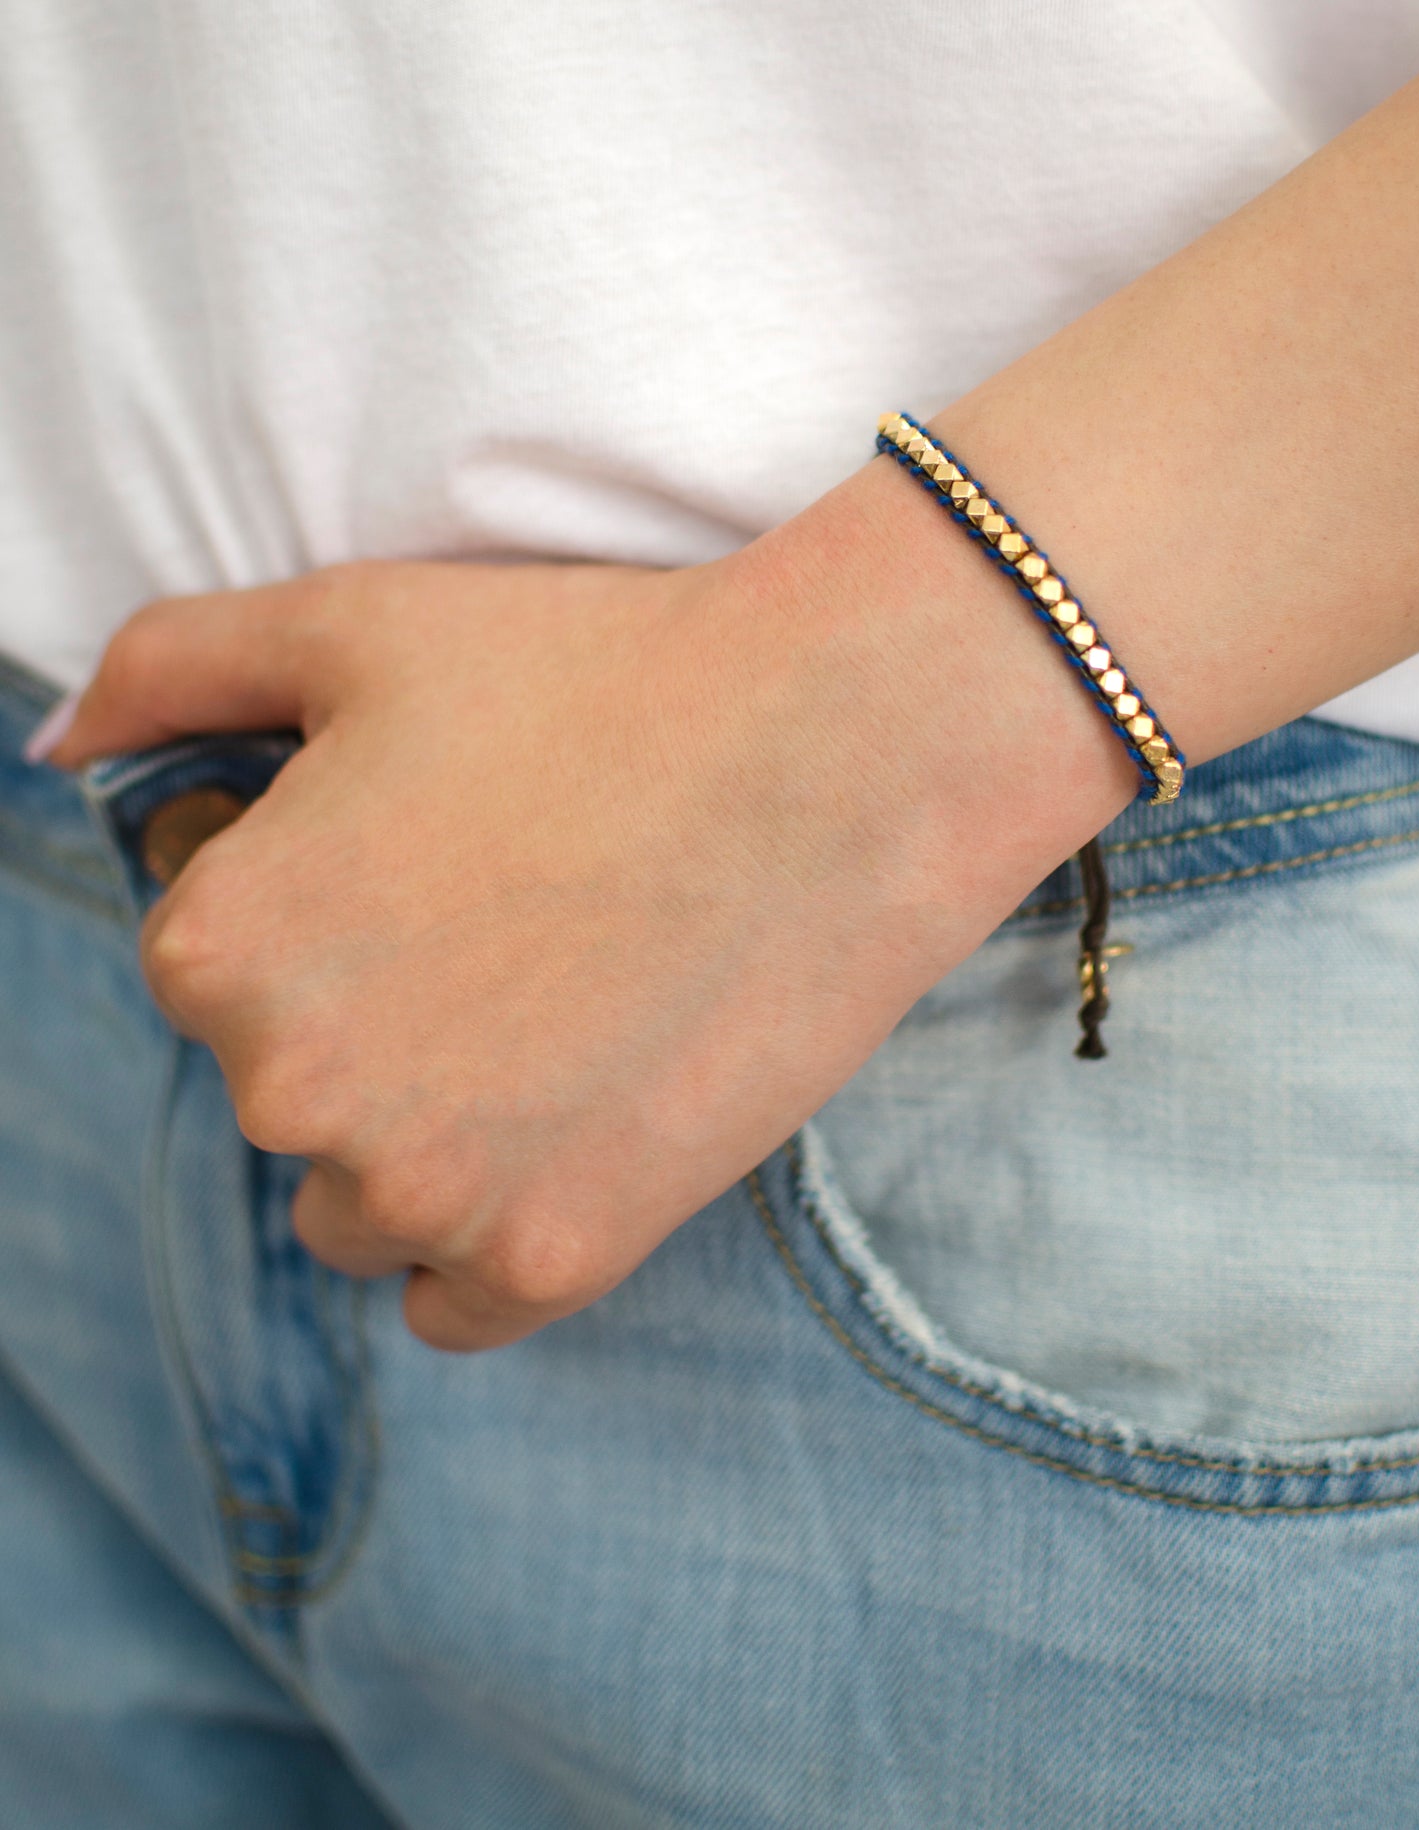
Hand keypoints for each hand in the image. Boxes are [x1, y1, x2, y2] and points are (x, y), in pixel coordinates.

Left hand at [47, 481, 1123, 1350]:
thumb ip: (165, 668)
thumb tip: (58, 746)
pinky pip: (451, 1300)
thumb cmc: (595, 670)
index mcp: (219, 945)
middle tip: (515, 921)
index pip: (210, 968)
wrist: (836, 753)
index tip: (436, 851)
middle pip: (284, 1094)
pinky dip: (493, 1233)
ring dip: (423, 1141)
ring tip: (556, 1013)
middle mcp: (291, 1093)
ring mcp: (424, 1193)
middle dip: (369, 1023)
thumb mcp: (352, 623)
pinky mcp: (551, 1262)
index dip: (321, 899)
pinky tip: (576, 1117)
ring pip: (359, 1208)